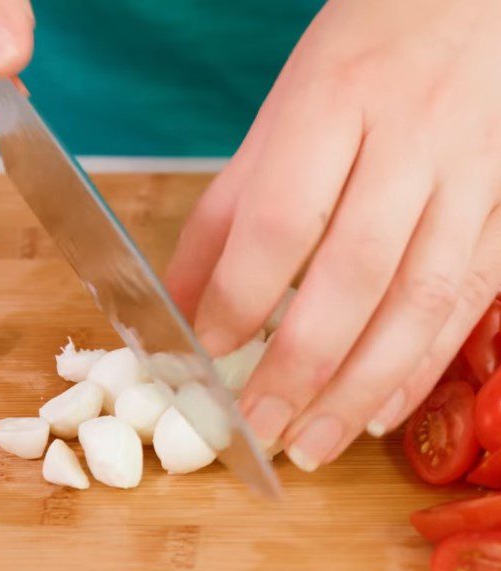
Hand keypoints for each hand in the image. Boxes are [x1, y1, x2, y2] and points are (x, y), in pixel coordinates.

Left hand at [166, 0, 500, 471]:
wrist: (462, 3)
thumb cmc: (351, 65)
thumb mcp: (271, 125)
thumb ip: (222, 219)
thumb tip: (180, 310)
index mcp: (332, 106)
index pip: (280, 221)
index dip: (240, 299)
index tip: (205, 357)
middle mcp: (408, 142)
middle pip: (354, 275)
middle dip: (301, 368)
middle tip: (258, 431)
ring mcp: (470, 177)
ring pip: (420, 301)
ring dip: (362, 387)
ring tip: (314, 446)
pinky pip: (470, 299)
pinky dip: (423, 367)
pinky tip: (380, 415)